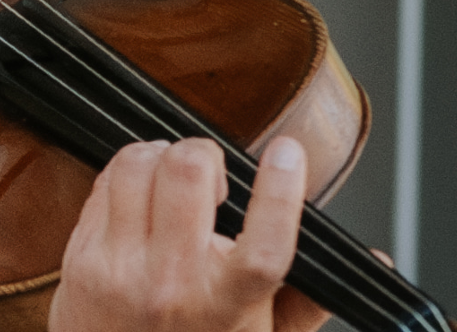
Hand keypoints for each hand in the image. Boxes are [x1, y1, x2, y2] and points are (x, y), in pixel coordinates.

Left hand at [48, 137, 329, 331]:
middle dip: (206, 155)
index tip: (289, 153)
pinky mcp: (83, 259)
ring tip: (172, 176)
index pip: (266, 242)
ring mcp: (122, 268)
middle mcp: (175, 284)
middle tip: (212, 174)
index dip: (282, 189)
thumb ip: (311, 298)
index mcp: (231, 304)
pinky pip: (104, 183)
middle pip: (191, 173)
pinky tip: (139, 195)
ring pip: (140, 164)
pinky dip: (125, 175)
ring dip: (161, 155)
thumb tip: (373, 261)